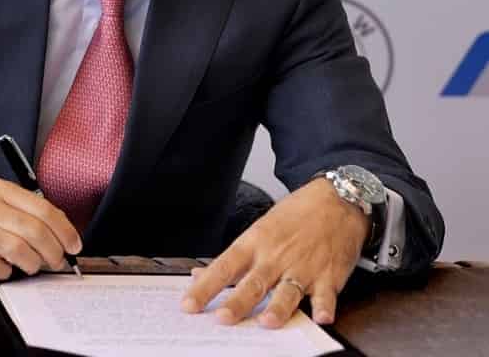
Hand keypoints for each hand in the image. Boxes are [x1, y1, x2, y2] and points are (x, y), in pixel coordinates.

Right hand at [0, 178, 81, 279]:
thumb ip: (28, 214)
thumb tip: (64, 236)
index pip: (43, 209)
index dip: (64, 231)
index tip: (74, 246)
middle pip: (32, 230)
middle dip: (53, 252)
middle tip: (57, 262)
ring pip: (15, 248)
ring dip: (32, 263)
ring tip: (32, 267)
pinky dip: (5, 272)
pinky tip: (4, 269)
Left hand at [183, 177, 367, 327]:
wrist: (336, 201)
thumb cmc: (295, 215)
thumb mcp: (258, 230)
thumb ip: (234, 258)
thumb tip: (201, 276)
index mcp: (255, 244)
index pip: (223, 267)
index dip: (205, 287)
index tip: (189, 304)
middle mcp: (276, 257)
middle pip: (253, 283)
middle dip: (237, 302)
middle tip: (222, 318)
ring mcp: (303, 267)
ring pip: (287, 291)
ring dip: (278, 308)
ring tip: (267, 322)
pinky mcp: (329, 275)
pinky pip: (326, 295)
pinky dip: (324, 307)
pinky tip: (322, 318)